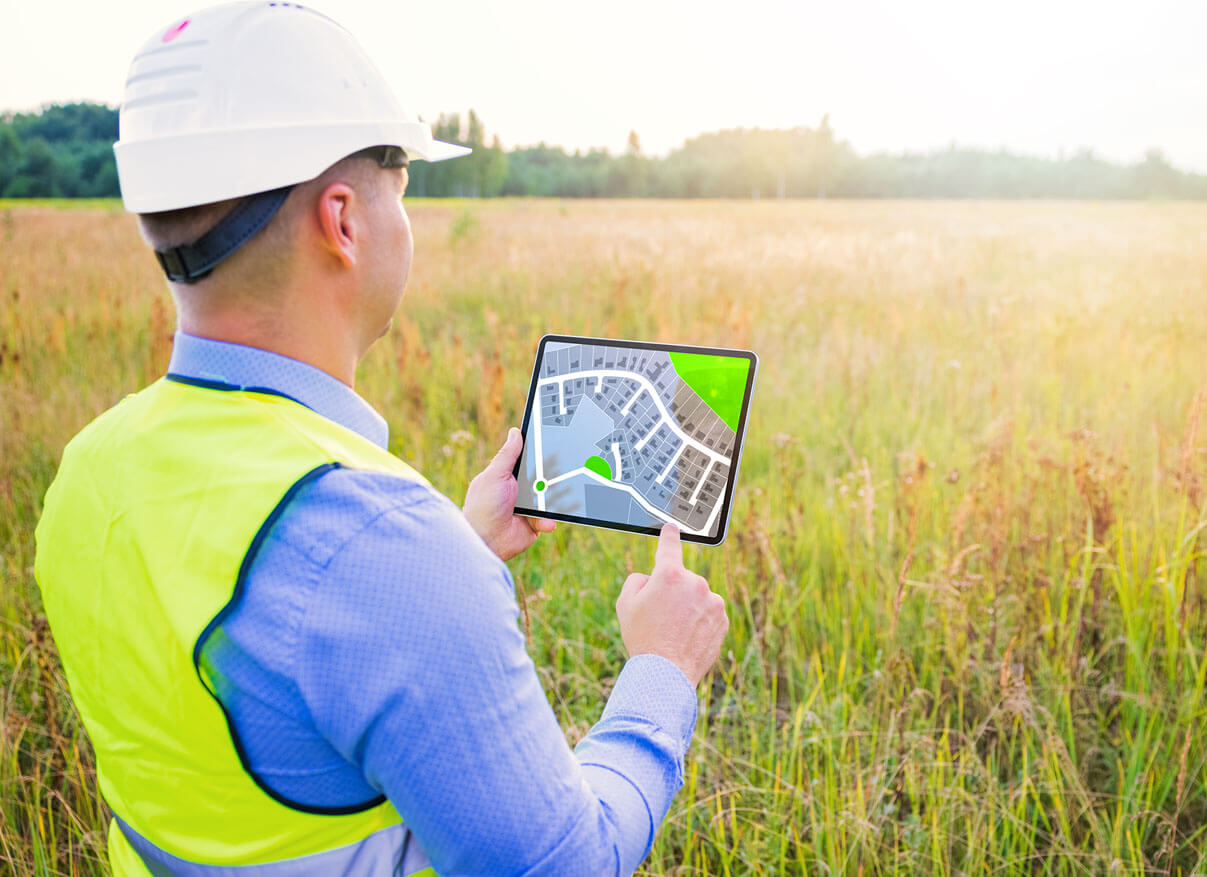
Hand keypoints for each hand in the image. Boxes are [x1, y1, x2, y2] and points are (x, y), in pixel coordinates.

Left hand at [464, 427, 555, 561]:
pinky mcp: (535, 523)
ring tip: (559, 497)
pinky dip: (548, 520)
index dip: (539, 453)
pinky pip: (548, 518)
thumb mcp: (495, 475)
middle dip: (553, 476)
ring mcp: (528, 507)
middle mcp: (519, 490)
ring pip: (549, 497)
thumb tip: (515, 432)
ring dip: (554, 498)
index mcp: (508, 476)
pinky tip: (545, 521)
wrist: (486, 540)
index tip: (554, 442)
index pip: (527, 461)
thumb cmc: (483, 506)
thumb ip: (507, 455)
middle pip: (542, 478)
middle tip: (565, 470)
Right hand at [615, 524, 728, 685]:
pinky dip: (700, 621)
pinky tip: (688, 637)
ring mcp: (712, 601)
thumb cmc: (643, 638)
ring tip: (675, 631)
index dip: (669, 536)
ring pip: (697, 597)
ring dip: (688, 608)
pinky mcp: (722, 618)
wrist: (666, 673)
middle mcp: (695, 583)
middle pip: (681, 580)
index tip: (672, 528)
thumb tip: (650, 578)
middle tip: (660, 617)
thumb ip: (637, 581)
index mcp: (669, 574)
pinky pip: (709, 613)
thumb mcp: (625, 604)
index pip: (669, 546)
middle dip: (672, 593)